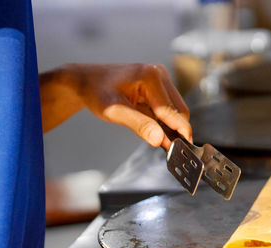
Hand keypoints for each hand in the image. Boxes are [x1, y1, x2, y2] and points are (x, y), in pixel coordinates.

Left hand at [40, 63, 191, 149]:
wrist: (86, 82)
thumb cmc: (96, 93)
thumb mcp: (114, 112)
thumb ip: (139, 125)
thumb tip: (160, 140)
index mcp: (150, 76)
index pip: (171, 110)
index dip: (179, 132)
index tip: (184, 150)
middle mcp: (159, 74)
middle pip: (179, 110)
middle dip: (176, 130)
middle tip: (170, 151)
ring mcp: (159, 79)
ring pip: (175, 110)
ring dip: (169, 126)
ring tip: (159, 140)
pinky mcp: (157, 86)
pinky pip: (167, 107)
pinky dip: (163, 121)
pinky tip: (153, 129)